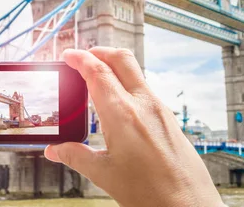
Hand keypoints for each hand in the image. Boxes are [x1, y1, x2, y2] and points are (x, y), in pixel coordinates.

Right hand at [45, 47, 224, 206]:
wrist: (189, 206)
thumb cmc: (151, 193)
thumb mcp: (105, 175)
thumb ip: (76, 156)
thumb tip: (55, 150)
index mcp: (123, 115)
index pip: (98, 72)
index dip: (80, 58)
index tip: (68, 55)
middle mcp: (144, 104)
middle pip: (121, 59)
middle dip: (100, 52)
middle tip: (83, 57)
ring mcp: (160, 109)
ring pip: (135, 72)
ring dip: (115, 66)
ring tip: (98, 78)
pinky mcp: (169, 117)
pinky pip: (145, 89)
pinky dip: (128, 84)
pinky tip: (119, 102)